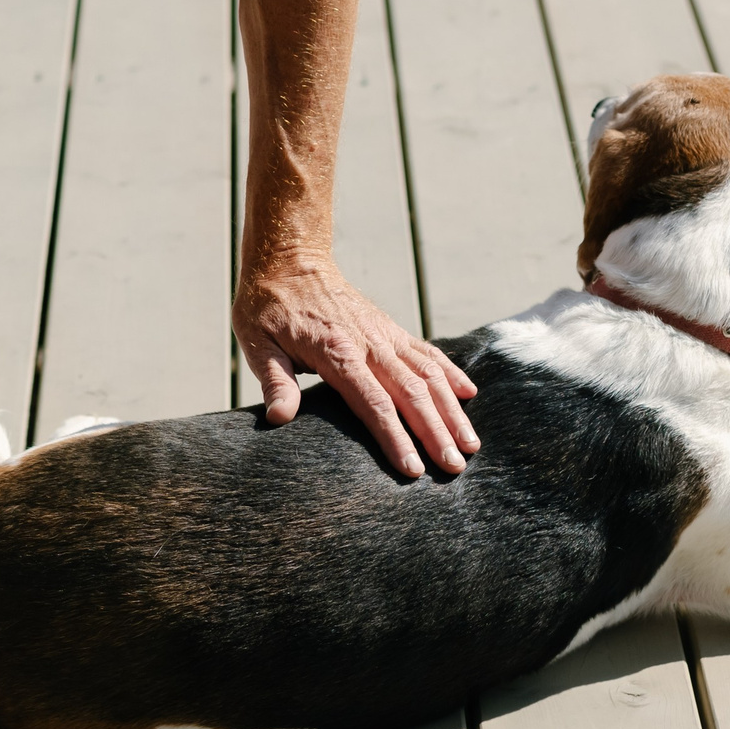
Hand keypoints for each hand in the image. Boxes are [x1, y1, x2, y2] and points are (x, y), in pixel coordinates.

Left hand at [235, 254, 477, 477]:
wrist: (289, 259)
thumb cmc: (268, 305)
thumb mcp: (258, 343)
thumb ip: (275, 382)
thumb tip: (279, 418)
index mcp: (337, 352)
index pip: (374, 404)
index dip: (396, 438)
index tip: (414, 469)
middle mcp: (370, 344)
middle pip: (412, 394)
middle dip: (436, 433)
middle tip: (455, 468)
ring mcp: (385, 334)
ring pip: (429, 375)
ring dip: (452, 410)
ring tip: (471, 444)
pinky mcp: (390, 328)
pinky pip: (427, 352)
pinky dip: (451, 373)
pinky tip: (468, 394)